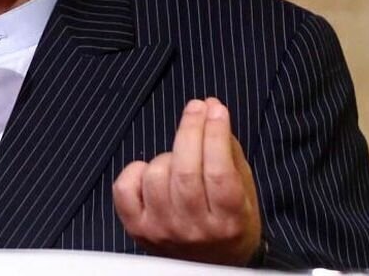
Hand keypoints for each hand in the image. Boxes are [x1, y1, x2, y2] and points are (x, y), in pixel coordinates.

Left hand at [113, 97, 261, 264]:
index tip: (214, 107)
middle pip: (185, 171)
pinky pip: (125, 189)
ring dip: (168, 156)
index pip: (219, 172)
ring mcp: (162, 231)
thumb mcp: (244, 190)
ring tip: (179, 158)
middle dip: (190, 130)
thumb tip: (212, 109)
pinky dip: (134, 171)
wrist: (212, 264)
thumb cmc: (229, 219)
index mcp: (229, 222)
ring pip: (156, 176)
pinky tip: (148, 171)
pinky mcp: (137, 230)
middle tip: (196, 107)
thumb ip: (229, 152)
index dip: (215, 134)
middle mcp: (194, 230)